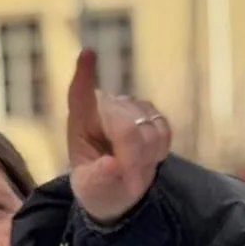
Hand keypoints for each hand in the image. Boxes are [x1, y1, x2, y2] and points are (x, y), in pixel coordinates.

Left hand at [66, 48, 170, 224]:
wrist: (119, 191)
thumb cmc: (97, 187)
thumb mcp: (91, 190)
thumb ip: (99, 178)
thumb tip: (111, 164)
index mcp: (81, 124)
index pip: (80, 96)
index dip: (84, 76)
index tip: (86, 54)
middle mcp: (105, 108)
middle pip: (126, 126)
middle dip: (132, 157)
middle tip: (129, 180)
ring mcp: (131, 107)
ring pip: (149, 130)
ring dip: (145, 157)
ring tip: (132, 170)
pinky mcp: (152, 113)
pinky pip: (164, 131)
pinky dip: (158, 151)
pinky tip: (146, 158)